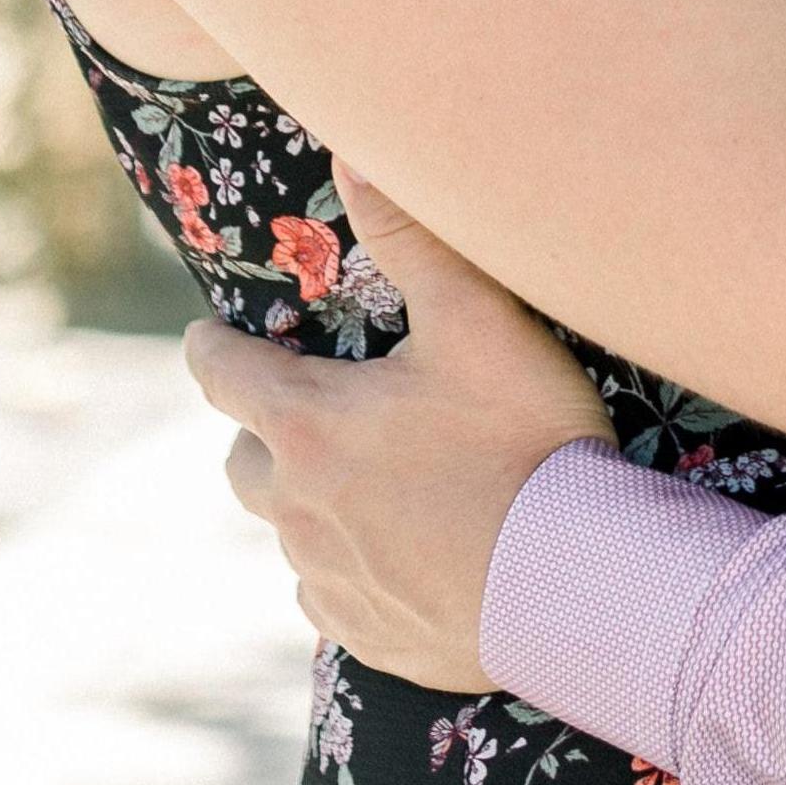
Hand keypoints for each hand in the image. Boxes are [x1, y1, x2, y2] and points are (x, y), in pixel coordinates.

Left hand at [186, 186, 612, 691]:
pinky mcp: (362, 633)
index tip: (211, 336)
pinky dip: (347, 566)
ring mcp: (325, 578)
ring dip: (309, 501)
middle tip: (311, 408)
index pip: (219, 374)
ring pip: (286, 530)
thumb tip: (354, 152)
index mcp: (307, 426)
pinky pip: (326, 593)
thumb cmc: (528, 446)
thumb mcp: (480, 324)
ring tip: (369, 482)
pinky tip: (401, 554)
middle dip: (262, 430)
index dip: (211, 347)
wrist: (574, 589)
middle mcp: (296, 507)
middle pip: (242, 460)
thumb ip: (413, 239)